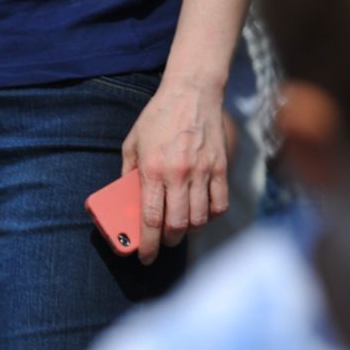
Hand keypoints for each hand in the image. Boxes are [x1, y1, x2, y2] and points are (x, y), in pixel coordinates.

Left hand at [122, 75, 230, 264]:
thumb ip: (129, 173)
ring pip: (200, 218)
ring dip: (189, 230)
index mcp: (153, 171)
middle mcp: (179, 175)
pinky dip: (211, 215)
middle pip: (178, 224)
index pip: (151, 219)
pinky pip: (220, 202)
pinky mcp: (221, 166)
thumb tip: (128, 200)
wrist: (192, 91)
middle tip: (164, 243)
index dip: (149, 244)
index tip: (146, 257)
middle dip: (169, 241)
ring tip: (181, 229)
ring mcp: (202, 171)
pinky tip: (202, 214)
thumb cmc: (158, 117)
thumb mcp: (132, 144)